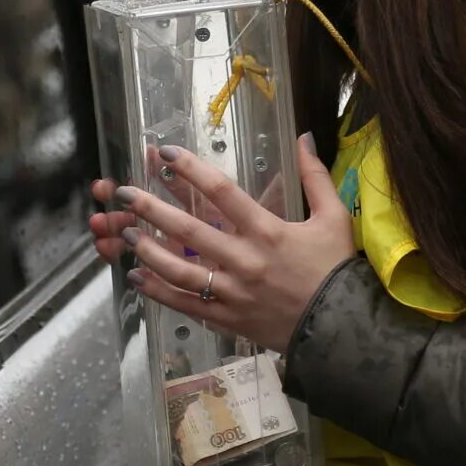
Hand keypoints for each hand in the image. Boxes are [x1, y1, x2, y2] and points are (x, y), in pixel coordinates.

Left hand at [90, 135, 356, 353]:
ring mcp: (233, 293)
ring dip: (148, 251)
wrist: (342, 329)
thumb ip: (315, 176)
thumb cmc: (337, 271)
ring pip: (179, 271)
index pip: (222, 193)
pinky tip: (137, 278)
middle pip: (189, 230)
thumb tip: (302, 136)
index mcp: (269, 232)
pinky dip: (158, 292)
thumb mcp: (334, 218)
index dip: (191, 170)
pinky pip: (186, 305)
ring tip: (126, 234)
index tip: (166, 154)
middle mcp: (245, 261)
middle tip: (124, 192)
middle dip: (152, 208)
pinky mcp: (228, 319)